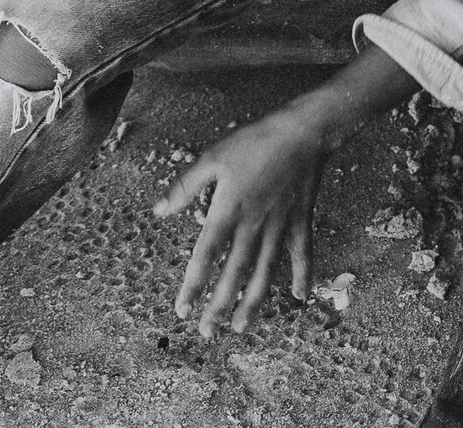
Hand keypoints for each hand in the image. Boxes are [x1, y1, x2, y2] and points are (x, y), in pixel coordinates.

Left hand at [154, 100, 336, 335]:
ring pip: (264, 271)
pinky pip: (302, 252)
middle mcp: (254, 224)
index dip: (193, 285)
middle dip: (220, 305)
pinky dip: (302, 274)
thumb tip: (158, 211)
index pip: (206, 255)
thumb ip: (185, 187)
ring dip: (253, 301)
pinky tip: (300, 297)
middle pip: (234, 272)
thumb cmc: (255, 141)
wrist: (304, 131)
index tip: (182, 309)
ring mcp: (280, 225)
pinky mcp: (301, 220)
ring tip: (241, 327)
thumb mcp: (213, 158)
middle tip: (208, 332)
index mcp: (228, 210)